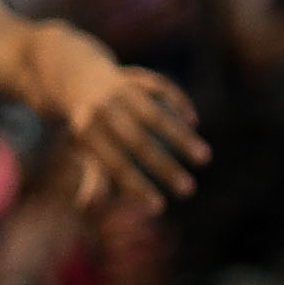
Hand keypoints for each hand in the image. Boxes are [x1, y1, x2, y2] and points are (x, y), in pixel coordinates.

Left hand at [64, 62, 205, 206]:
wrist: (78, 78)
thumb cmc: (86, 127)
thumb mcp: (84, 150)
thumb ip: (92, 175)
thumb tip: (89, 205)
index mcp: (86, 134)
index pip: (115, 165)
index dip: (136, 186)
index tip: (159, 208)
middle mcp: (104, 111)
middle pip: (138, 143)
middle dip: (165, 168)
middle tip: (188, 191)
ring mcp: (122, 91)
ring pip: (156, 116)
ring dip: (182, 138)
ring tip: (205, 159)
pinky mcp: (138, 76)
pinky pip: (162, 89)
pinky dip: (179, 103)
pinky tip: (193, 123)